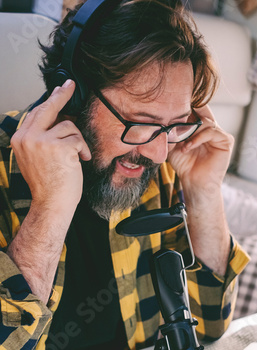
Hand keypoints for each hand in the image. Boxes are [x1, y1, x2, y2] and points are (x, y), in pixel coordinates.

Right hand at [10, 80, 90, 221]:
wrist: (51, 204)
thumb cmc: (48, 185)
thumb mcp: (36, 158)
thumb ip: (41, 138)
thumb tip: (58, 119)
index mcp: (20, 139)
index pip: (35, 113)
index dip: (49, 101)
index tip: (58, 90)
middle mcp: (27, 137)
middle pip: (48, 108)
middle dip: (62, 95)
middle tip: (70, 86)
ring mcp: (42, 141)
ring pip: (68, 125)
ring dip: (78, 141)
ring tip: (78, 156)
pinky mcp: (58, 147)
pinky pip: (77, 138)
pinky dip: (83, 149)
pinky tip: (81, 161)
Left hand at [168, 105, 233, 196]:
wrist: (193, 182)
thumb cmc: (184, 165)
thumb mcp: (174, 143)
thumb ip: (174, 128)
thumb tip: (168, 113)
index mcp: (200, 127)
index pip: (196, 109)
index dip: (187, 105)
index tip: (173, 103)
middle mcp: (211, 128)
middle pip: (202, 111)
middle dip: (188, 115)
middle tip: (176, 117)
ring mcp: (219, 134)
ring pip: (205, 122)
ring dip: (191, 131)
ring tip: (182, 144)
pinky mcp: (226, 141)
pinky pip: (212, 131)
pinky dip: (198, 138)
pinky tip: (188, 147)